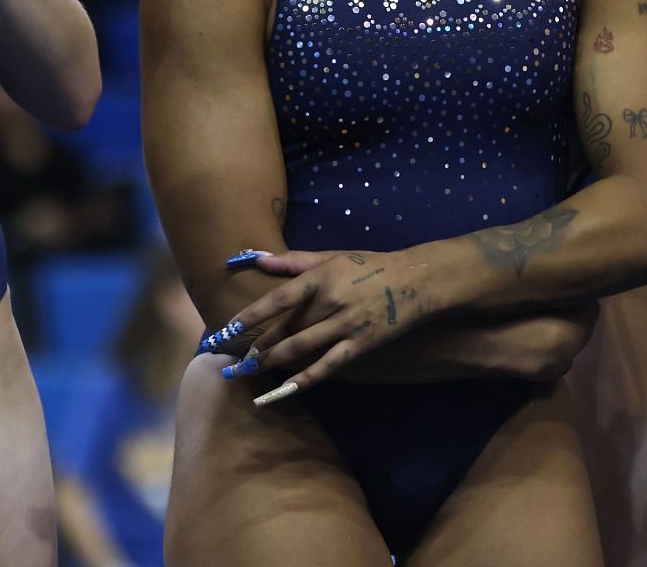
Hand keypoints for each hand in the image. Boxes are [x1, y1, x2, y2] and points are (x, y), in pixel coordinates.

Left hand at [204, 248, 437, 401]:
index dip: (253, 315)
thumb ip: (294, 260)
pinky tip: (284, 389)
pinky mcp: (360, 344)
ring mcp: (346, 325)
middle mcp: (331, 302)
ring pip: (302, 348)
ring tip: (251, 370)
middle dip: (258, 344)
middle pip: (286, 327)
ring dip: (273, 361)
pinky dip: (305, 379)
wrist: (416, 281)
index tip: (230, 327)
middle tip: (235, 358)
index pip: (279, 298)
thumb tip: (258, 258)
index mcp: (321, 277)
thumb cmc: (370, 266)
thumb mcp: (333, 256)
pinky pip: (328, 366)